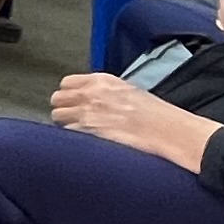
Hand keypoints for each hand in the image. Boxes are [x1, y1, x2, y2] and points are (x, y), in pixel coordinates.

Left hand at [50, 71, 219, 171]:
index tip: (73, 101)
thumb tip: (92, 98)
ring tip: (79, 130)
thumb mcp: (128, 91)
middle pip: (57, 98)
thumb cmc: (155, 114)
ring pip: (57, 116)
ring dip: (65, 123)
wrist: (166, 130)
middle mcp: (90, 94)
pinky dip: (72, 138)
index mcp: (101, 81)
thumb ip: (104, 91)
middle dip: (64, 108)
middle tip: (73, 117)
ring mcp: (87, 113)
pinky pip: (66, 134)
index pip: (67, 82)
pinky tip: (84, 142)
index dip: (69, 94)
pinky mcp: (88, 133)